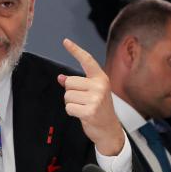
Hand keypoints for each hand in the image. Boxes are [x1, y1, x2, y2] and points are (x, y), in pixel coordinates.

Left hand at [59, 38, 124, 155]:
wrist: (109, 130)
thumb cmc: (99, 110)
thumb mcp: (91, 93)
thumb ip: (77, 84)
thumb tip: (61, 78)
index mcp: (101, 79)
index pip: (87, 60)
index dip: (75, 50)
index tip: (65, 41)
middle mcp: (100, 86)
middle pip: (69, 82)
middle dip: (71, 93)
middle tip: (83, 101)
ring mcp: (96, 98)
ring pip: (67, 96)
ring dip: (71, 103)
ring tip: (84, 108)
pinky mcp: (90, 111)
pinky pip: (68, 107)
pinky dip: (72, 112)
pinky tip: (82, 115)